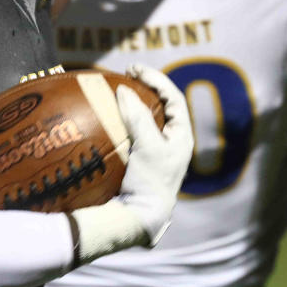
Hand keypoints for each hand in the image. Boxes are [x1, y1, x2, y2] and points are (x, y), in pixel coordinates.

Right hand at [116, 63, 193, 243]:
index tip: (134, 69)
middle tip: (126, 75)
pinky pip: (132, 132)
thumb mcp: (147, 146)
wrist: (139, 216)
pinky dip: (120, 121)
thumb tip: (124, 90)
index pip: (174, 97)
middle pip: (161, 105)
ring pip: (146, 119)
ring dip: (132, 103)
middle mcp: (172, 142)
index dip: (156, 79)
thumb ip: (138, 117)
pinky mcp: (139, 160)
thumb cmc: (149, 181)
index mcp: (182, 136)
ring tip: (115, 91)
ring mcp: (155, 152)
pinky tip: (104, 118)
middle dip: (144, 87)